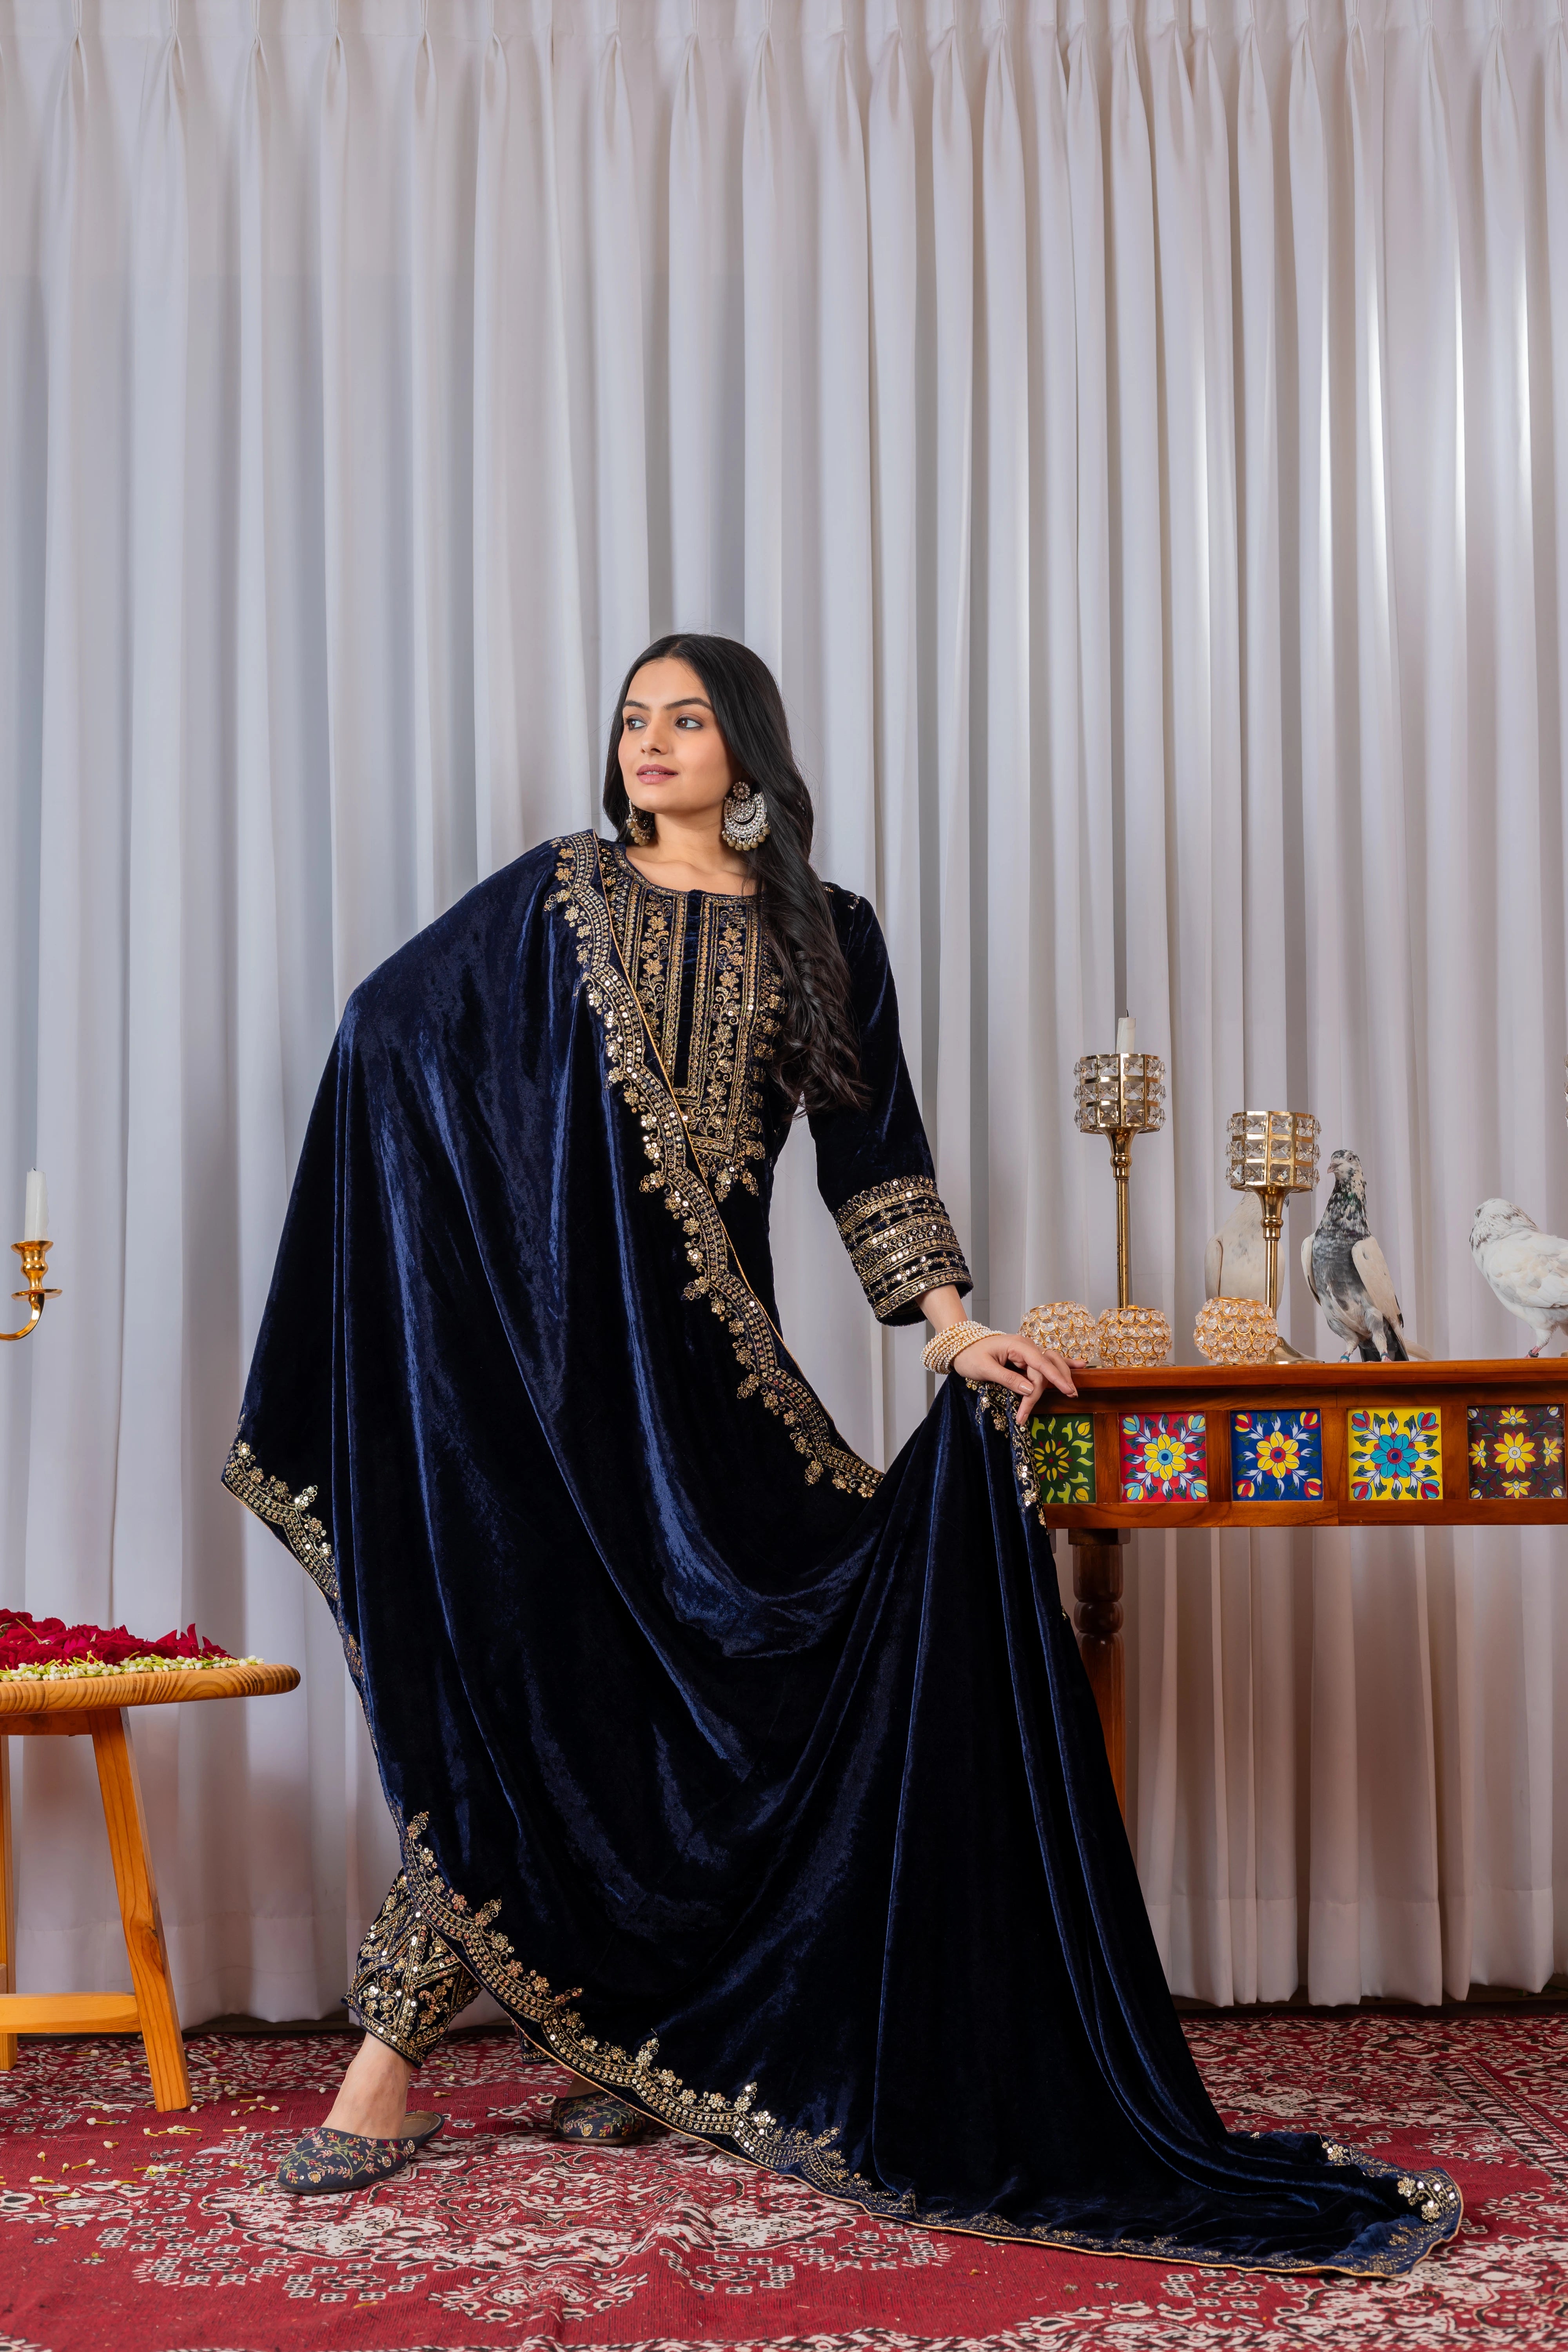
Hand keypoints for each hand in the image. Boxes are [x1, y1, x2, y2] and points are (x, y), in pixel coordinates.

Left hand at [949, 1331, 1079, 1425]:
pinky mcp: (1026, 1357)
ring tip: (1071, 1392)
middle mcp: (1027, 1346)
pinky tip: (1080, 1365)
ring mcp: (1028, 1351)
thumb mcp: (985, 1368)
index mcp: (1018, 1346)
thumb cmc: (970, 1356)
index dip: (1054, 1379)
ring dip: (1060, 1378)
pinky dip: (1063, 1365)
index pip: (1040, 1364)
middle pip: (1046, 1367)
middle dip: (1052, 1386)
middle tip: (1056, 1403)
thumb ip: (1008, 1378)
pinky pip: (1047, 1361)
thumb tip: (1030, 1390)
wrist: (960, 1346)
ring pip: (1050, 1365)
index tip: (1066, 1392)